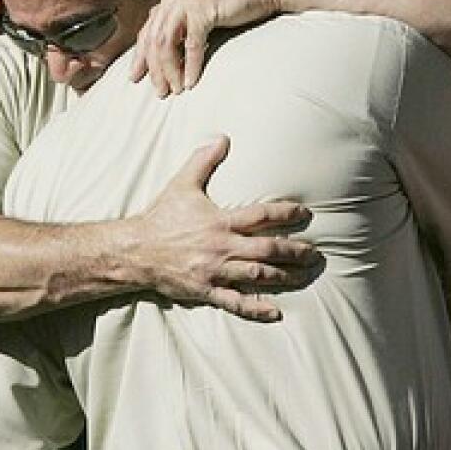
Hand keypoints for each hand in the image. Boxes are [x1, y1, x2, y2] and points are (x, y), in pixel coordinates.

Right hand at [131, 136, 319, 320]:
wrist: (135, 250)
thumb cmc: (160, 217)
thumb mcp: (181, 184)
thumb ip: (203, 161)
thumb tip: (222, 138)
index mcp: (220, 221)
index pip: (262, 215)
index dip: (287, 213)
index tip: (305, 213)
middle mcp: (221, 247)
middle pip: (268, 249)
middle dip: (295, 252)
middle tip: (315, 254)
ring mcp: (215, 271)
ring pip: (258, 276)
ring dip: (284, 276)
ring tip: (304, 276)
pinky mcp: (206, 290)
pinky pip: (236, 302)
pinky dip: (256, 309)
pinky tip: (276, 312)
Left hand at [132, 0, 280, 96]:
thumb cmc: (231, 6)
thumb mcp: (198, 17)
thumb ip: (180, 29)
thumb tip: (165, 58)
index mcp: (169, 0)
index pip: (146, 32)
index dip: (139, 57)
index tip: (134, 78)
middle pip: (153, 40)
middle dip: (154, 70)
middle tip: (159, 92)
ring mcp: (186, 2)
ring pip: (167, 43)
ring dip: (170, 70)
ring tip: (174, 90)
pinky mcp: (203, 10)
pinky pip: (192, 45)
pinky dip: (190, 66)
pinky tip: (191, 82)